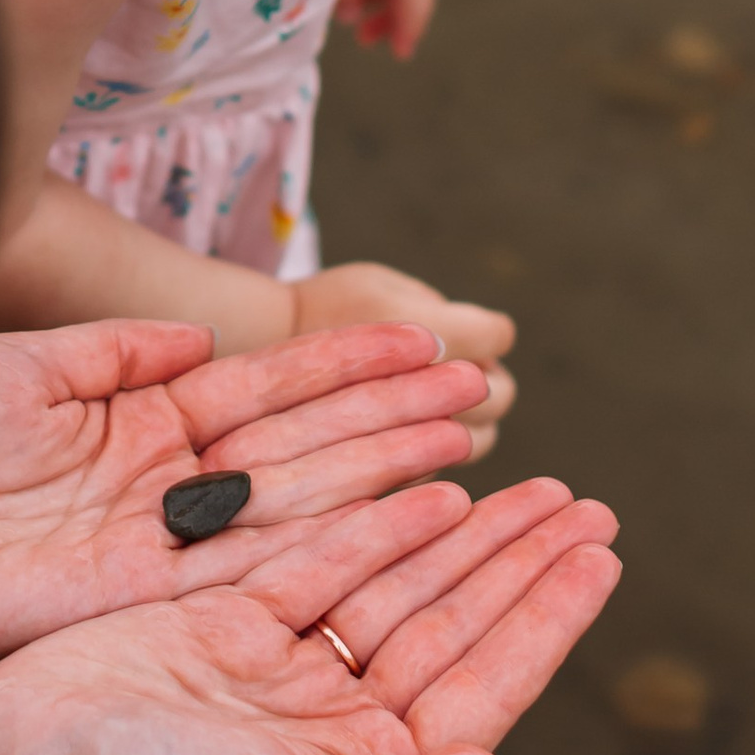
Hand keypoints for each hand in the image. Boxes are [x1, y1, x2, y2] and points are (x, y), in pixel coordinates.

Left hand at [0, 316, 504, 691]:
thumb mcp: (21, 368)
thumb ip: (119, 353)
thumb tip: (204, 337)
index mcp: (132, 429)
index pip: (263, 390)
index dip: (343, 365)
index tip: (422, 338)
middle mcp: (158, 492)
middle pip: (300, 445)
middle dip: (388, 413)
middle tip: (479, 383)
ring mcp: (154, 548)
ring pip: (295, 503)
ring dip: (382, 471)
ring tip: (467, 434)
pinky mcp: (136, 598)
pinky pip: (253, 563)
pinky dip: (326, 540)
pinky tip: (394, 510)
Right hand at [0, 482, 619, 754]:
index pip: (482, 687)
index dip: (547, 620)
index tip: (603, 557)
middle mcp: (332, 725)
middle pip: (451, 623)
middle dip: (521, 561)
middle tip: (586, 499)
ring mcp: (279, 670)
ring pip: (396, 584)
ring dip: (466, 533)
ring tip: (532, 481)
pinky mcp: (219, 621)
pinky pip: (318, 560)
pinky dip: (376, 526)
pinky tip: (432, 489)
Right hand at [290, 260, 516, 453]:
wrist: (255, 351)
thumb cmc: (326, 304)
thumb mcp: (382, 284)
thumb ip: (439, 311)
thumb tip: (494, 342)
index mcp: (423, 328)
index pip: (495, 334)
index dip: (490, 330)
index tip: (474, 331)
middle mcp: (424, 385)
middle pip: (498, 393)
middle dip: (486, 378)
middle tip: (462, 371)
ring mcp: (409, 434)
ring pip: (480, 439)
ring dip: (472, 419)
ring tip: (441, 405)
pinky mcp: (392, 470)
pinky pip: (442, 466)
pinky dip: (437, 449)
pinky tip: (415, 430)